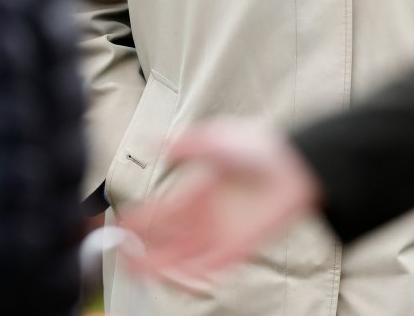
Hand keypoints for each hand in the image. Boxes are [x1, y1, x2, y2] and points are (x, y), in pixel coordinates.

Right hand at [120, 118, 320, 285]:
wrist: (295, 164)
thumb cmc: (259, 147)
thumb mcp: (214, 138)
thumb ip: (183, 145)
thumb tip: (153, 142)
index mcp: (199, 190)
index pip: (162, 210)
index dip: (140, 219)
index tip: (119, 224)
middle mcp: (207, 214)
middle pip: (167, 238)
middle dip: (142, 246)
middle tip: (119, 253)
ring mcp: (220, 233)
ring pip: (181, 257)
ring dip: (157, 264)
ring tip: (133, 267)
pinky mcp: (236, 249)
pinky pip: (206, 269)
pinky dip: (186, 276)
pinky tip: (167, 275)